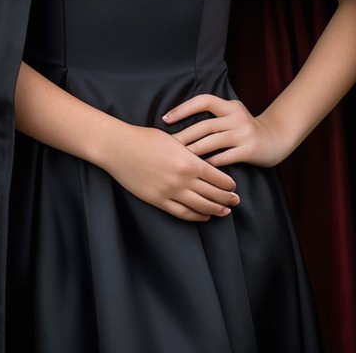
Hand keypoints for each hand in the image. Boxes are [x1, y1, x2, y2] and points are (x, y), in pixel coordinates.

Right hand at [100, 124, 239, 222]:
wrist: (119, 148)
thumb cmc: (145, 138)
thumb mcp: (174, 141)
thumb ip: (190, 153)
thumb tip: (205, 162)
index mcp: (188, 161)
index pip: (217, 177)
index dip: (228, 185)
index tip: (234, 187)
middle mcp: (182, 179)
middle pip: (213, 194)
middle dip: (227, 199)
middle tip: (236, 201)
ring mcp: (170, 192)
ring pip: (200, 206)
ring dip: (215, 210)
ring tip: (224, 212)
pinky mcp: (158, 200)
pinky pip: (182, 213)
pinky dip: (196, 216)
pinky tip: (204, 216)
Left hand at [164, 94, 290, 167]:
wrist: (275, 140)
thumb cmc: (245, 129)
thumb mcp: (232, 114)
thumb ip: (213, 115)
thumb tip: (178, 121)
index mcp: (229, 106)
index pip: (203, 101)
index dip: (183, 108)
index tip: (166, 119)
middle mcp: (237, 116)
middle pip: (204, 125)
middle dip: (183, 136)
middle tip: (167, 145)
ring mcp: (243, 133)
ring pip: (212, 142)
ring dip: (193, 150)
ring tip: (178, 158)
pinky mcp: (249, 150)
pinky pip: (224, 157)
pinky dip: (210, 162)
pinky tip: (199, 168)